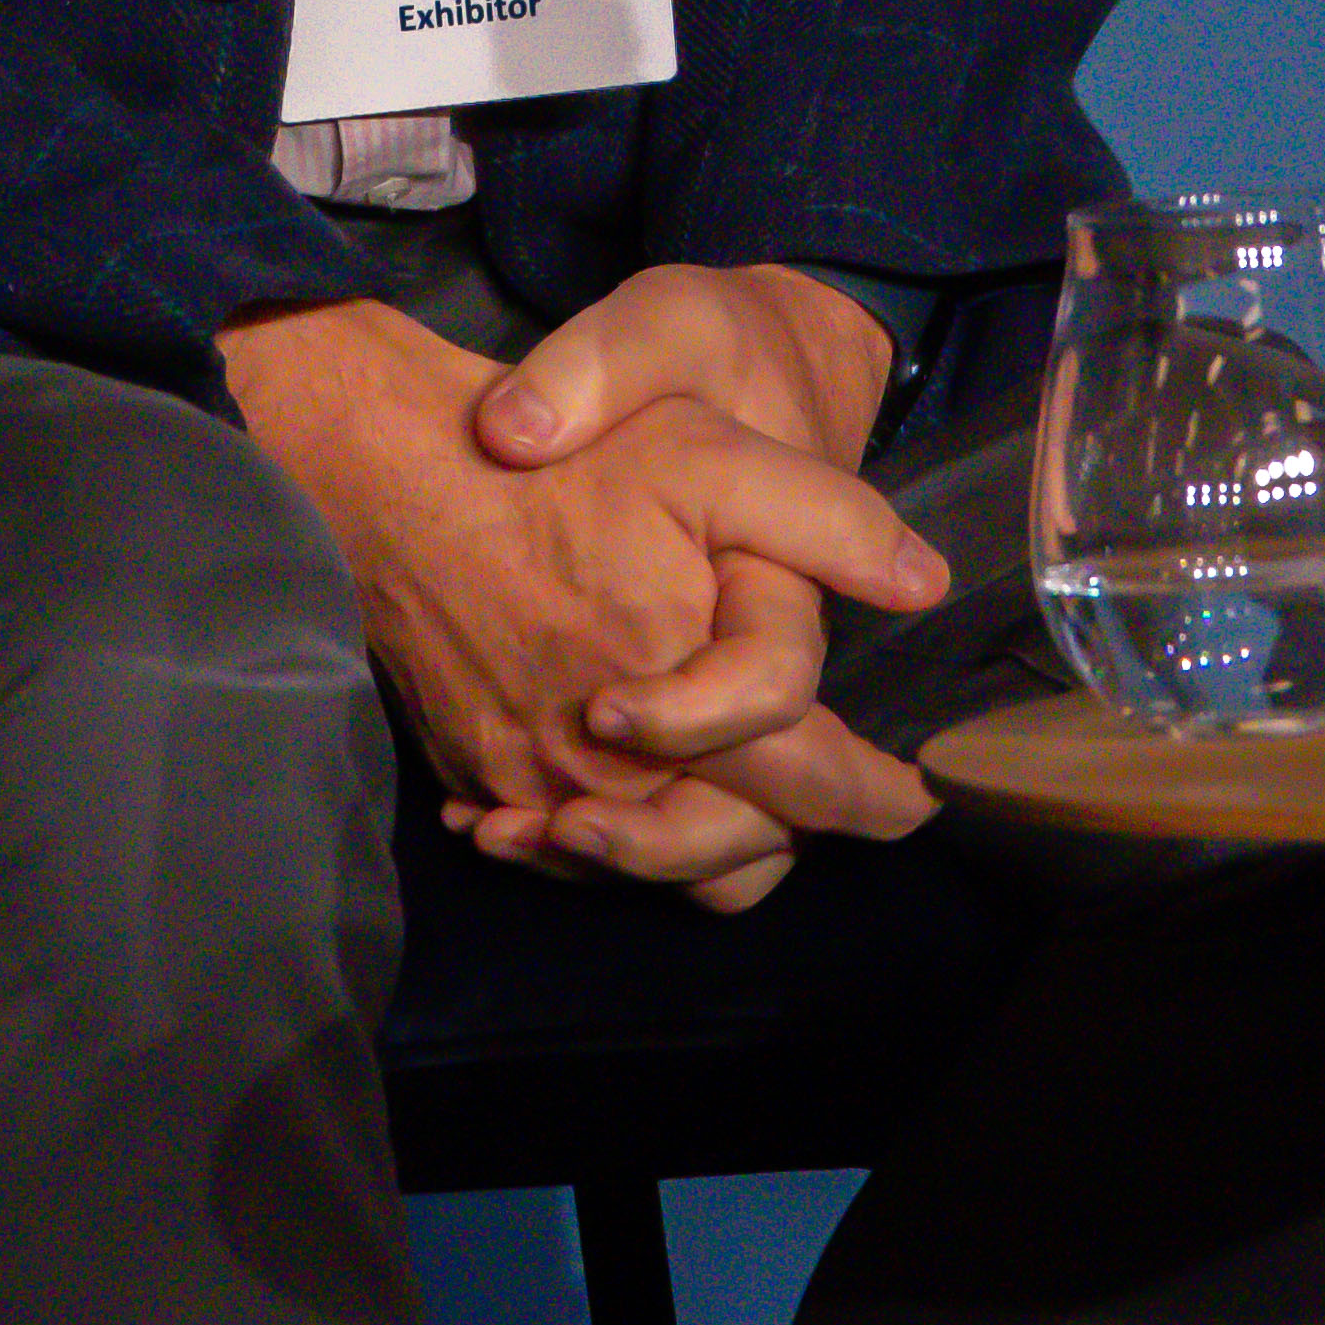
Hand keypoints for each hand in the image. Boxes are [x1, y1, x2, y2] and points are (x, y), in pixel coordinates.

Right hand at [220, 293, 942, 902]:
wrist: (398, 476)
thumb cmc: (565, 467)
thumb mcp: (713, 457)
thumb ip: (827, 523)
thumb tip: (926, 584)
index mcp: (698, 708)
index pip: (817, 791)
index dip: (880, 798)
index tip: (918, 795)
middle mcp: (619, 776)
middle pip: (737, 855)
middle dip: (797, 831)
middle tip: (844, 801)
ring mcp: (541, 789)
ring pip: (654, 866)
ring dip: (702, 844)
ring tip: (739, 801)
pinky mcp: (483, 777)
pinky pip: (564, 848)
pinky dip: (606, 836)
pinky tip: (623, 792)